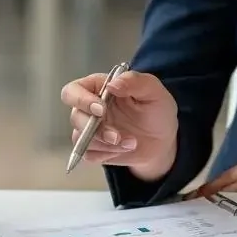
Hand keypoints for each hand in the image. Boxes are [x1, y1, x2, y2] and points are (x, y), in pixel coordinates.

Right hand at [61, 70, 177, 182]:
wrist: (163, 140)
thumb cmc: (157, 110)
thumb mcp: (153, 91)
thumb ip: (135, 81)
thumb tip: (112, 84)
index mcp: (99, 87)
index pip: (73, 90)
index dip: (81, 99)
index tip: (101, 110)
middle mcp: (89, 108)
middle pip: (75, 117)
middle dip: (96, 129)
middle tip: (117, 136)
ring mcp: (90, 129)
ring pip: (81, 138)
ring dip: (106, 144)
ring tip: (132, 142)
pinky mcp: (93, 149)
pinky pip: (89, 155)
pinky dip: (107, 154)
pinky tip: (124, 149)